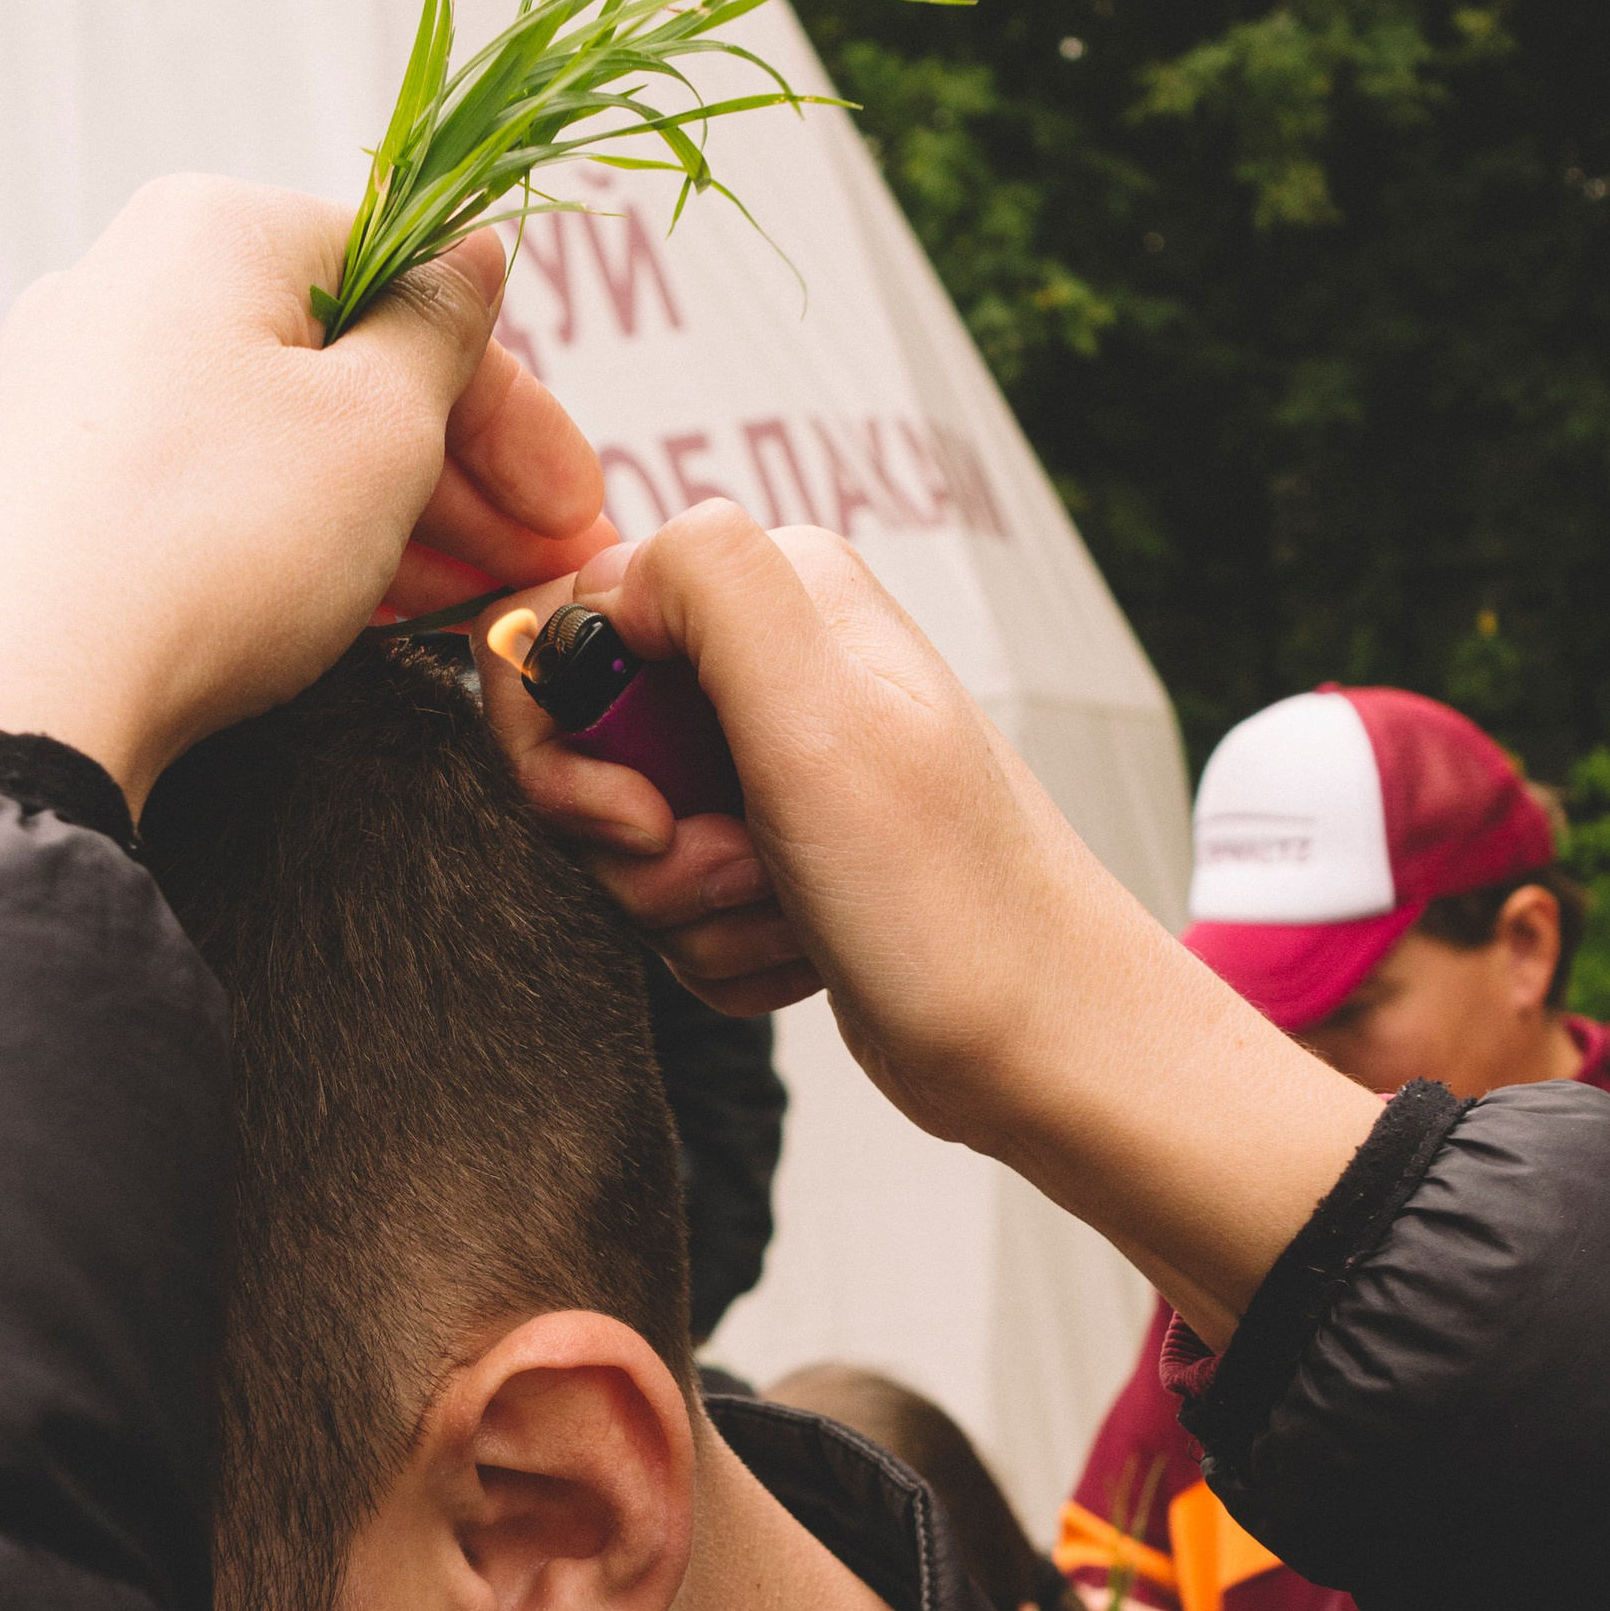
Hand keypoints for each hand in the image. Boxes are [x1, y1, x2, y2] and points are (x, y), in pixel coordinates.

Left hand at [0, 177, 616, 806]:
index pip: (406, 282)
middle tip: (534, 573)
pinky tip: (340, 616)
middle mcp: (117, 290)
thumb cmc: (205, 541)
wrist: (1, 693)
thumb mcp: (379, 427)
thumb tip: (467, 257)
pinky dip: (274, 549)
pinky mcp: (14, 503)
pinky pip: (183, 505)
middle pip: (332, 368)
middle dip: (455, 477)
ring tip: (461, 612)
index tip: (570, 502)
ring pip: (260, 444)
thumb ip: (439, 334)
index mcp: (213, 233)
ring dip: (378, 519)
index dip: (510, 407)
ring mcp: (52, 399)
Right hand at [479, 508, 1375, 1344]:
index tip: (641, 812)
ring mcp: (767, 763)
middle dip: (634, 839)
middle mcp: (771, 663)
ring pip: (622, 835)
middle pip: (584, 739)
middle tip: (731, 870)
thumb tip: (611, 566)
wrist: (1040, 1044)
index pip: (570, 620)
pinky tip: (802, 949)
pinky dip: (717, 950)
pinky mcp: (769, 853)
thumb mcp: (819, 718)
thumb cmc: (954, 901)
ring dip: (684, 907)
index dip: (568, 734)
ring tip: (790, 912)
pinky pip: (670, 902)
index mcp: (777, 593)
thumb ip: (709, 585)